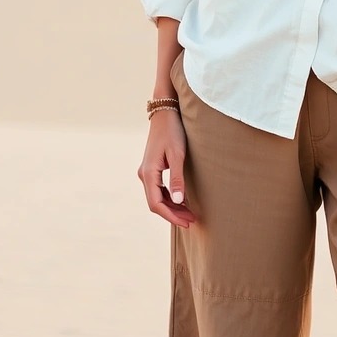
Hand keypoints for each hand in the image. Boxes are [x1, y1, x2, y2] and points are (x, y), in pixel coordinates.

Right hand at [138, 108, 198, 226]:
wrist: (165, 113)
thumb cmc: (173, 132)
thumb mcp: (177, 155)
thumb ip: (177, 178)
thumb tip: (177, 200)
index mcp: (148, 173)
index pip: (156, 204)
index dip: (171, 216)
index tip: (187, 222)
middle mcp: (144, 174)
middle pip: (156, 203)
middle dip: (173, 214)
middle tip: (192, 221)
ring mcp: (147, 172)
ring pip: (157, 197)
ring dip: (172, 207)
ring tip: (190, 214)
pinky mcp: (152, 169)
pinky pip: (159, 190)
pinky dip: (170, 198)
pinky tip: (182, 201)